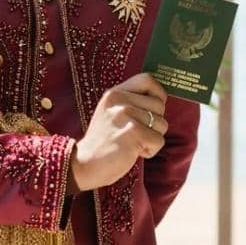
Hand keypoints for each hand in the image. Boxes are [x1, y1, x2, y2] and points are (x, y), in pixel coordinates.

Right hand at [69, 73, 168, 192]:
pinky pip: (159, 141)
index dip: (158, 94)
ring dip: (152, 138)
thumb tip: (160, 99)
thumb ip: (131, 102)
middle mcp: (120, 100)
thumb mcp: (111, 112)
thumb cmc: (103, 142)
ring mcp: (125, 115)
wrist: (84, 165)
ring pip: (162, 124)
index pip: (148, 80)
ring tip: (132, 143)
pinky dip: (150, 151)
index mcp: (115, 93)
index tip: (152, 110)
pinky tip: (132, 152)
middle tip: (135, 134)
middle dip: (154, 123)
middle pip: (160, 105)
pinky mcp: (133, 132)